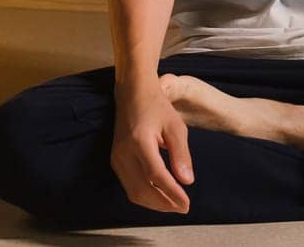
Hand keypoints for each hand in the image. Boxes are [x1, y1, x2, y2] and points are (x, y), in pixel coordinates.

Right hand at [111, 78, 194, 214]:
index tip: (187, 204)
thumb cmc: (157, 108)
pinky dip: (145, 196)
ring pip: (134, 192)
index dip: (172, 193)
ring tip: (173, 205)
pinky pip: (129, 186)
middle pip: (143, 189)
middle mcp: (124, 153)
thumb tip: (187, 182)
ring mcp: (117, 158)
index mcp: (140, 141)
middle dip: (164, 204)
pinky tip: (159, 196)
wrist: (132, 95)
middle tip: (183, 208)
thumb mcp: (176, 126)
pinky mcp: (115, 161)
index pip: (156, 176)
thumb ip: (181, 154)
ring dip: (154, 203)